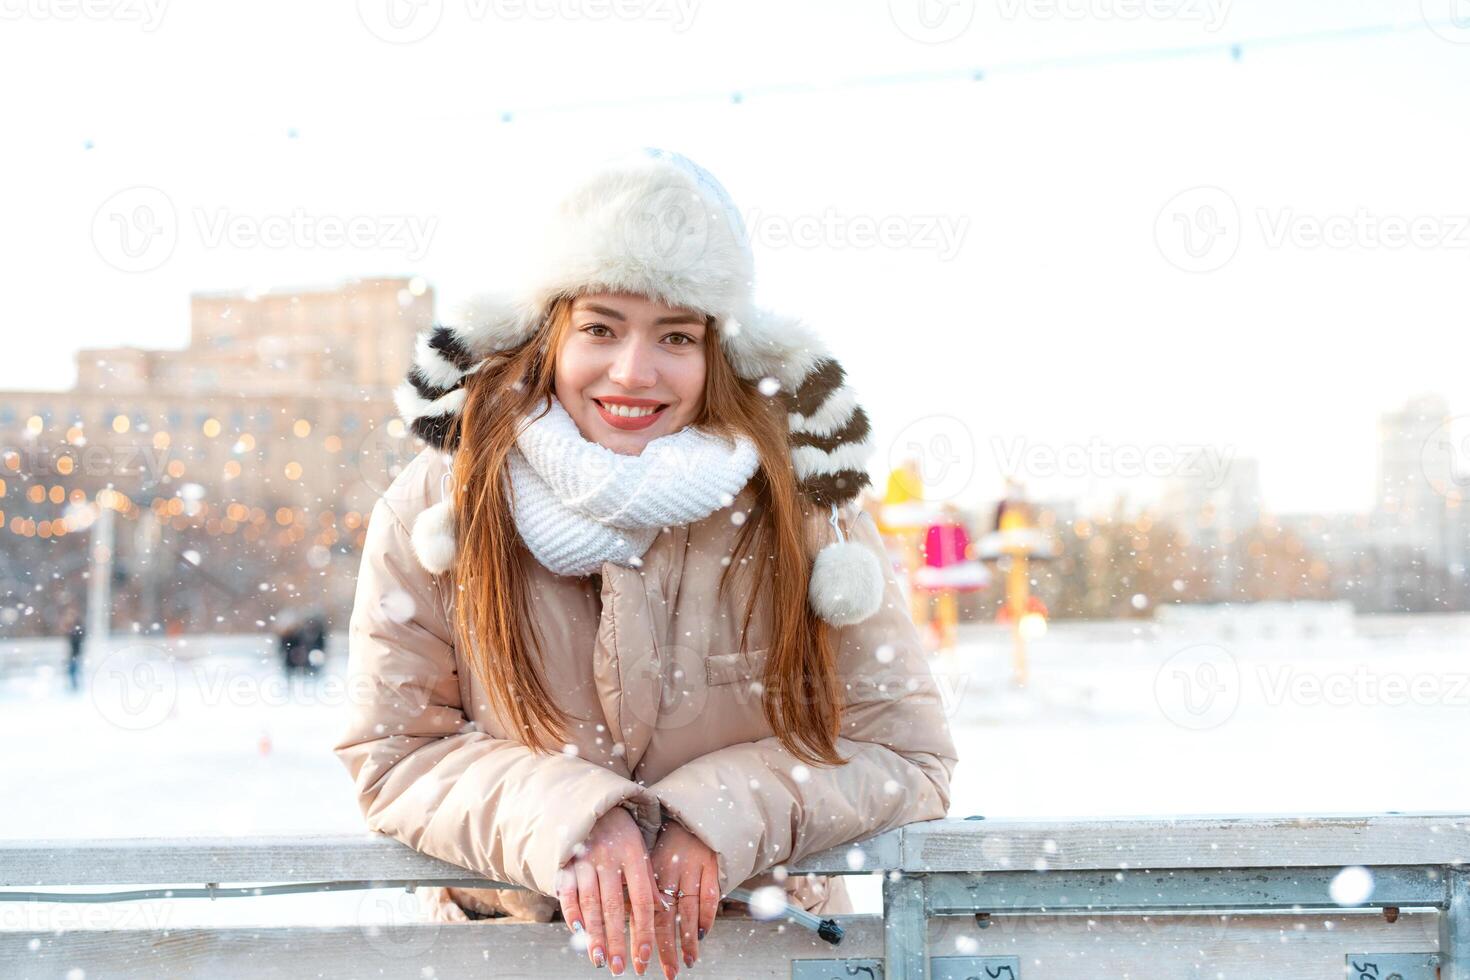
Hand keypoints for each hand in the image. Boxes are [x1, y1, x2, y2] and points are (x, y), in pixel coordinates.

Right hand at [557, 805, 660, 975]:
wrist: (592, 805)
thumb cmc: (621, 833)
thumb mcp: (641, 850)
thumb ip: (648, 881)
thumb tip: (662, 912)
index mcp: (634, 856)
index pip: (642, 900)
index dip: (643, 930)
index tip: (644, 957)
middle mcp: (609, 859)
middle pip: (614, 907)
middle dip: (617, 941)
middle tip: (621, 969)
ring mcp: (585, 860)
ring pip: (591, 904)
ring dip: (595, 935)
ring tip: (601, 960)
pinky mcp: (566, 862)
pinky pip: (568, 892)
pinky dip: (572, 913)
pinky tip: (578, 932)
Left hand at [650, 818, 720, 978]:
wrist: (690, 811)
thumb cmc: (665, 842)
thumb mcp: (645, 860)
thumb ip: (635, 888)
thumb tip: (617, 919)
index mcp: (650, 870)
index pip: (644, 912)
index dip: (642, 939)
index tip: (640, 963)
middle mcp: (669, 871)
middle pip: (666, 916)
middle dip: (666, 948)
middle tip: (668, 973)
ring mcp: (692, 868)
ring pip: (689, 910)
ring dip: (688, 939)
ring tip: (687, 961)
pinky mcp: (712, 865)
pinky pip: (710, 896)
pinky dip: (707, 917)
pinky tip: (703, 935)